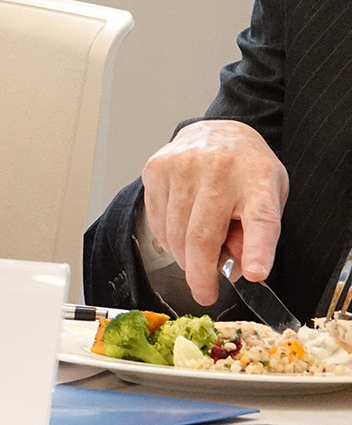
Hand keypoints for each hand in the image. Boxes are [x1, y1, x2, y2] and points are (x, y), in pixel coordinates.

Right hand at [143, 119, 288, 304]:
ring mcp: (182, 167)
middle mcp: (218, 171)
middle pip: (203, 235)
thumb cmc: (247, 171)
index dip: (257, 250)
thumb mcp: (269, 198)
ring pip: (174, 233)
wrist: (220, 131)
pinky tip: (179, 236)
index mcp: (257, 181)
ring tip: (197, 257)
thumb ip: (256, 234)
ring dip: (184, 257)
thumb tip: (238, 271)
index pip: (261, 219)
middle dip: (201, 274)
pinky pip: (156, 221)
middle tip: (205, 293)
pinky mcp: (155, 169)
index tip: (254, 275)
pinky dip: (167, 240)